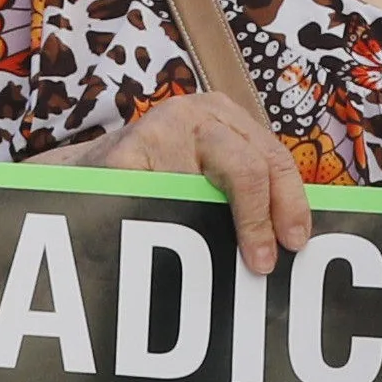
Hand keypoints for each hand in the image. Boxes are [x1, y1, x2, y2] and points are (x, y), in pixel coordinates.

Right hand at [80, 90, 310, 274]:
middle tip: (262, 264)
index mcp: (223, 115)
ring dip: (210, 235)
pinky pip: (157, 204)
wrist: (86, 172)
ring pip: (202, 192)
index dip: (290, 203)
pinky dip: (165, 232)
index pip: (273, 157)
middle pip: (246, 168)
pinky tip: (168, 252)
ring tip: (217, 267)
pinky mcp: (122, 156)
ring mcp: (157, 131)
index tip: (295, 243)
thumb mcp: (205, 167)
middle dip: (259, 221)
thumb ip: (243, 187)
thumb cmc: (159, 177)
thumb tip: (291, 238)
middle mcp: (193, 114)